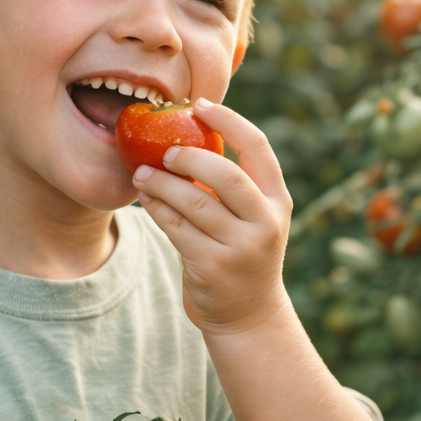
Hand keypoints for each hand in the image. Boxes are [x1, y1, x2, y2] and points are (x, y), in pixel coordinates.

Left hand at [131, 98, 293, 335]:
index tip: (199, 104)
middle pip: (227, 174)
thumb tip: (184, 135)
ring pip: (195, 202)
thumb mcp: (251, 219)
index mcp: (278, 200)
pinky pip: (177, 228)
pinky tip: (146, 199)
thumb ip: (231, 186)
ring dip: (162, 184)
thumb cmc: (240, 254)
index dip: (229, 121)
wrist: (247, 316)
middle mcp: (266, 222)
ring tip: (141, 174)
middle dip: (190, 157)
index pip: (258, 147)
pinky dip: (157, 209)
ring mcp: (241, 247)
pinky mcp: (213, 266)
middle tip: (164, 151)